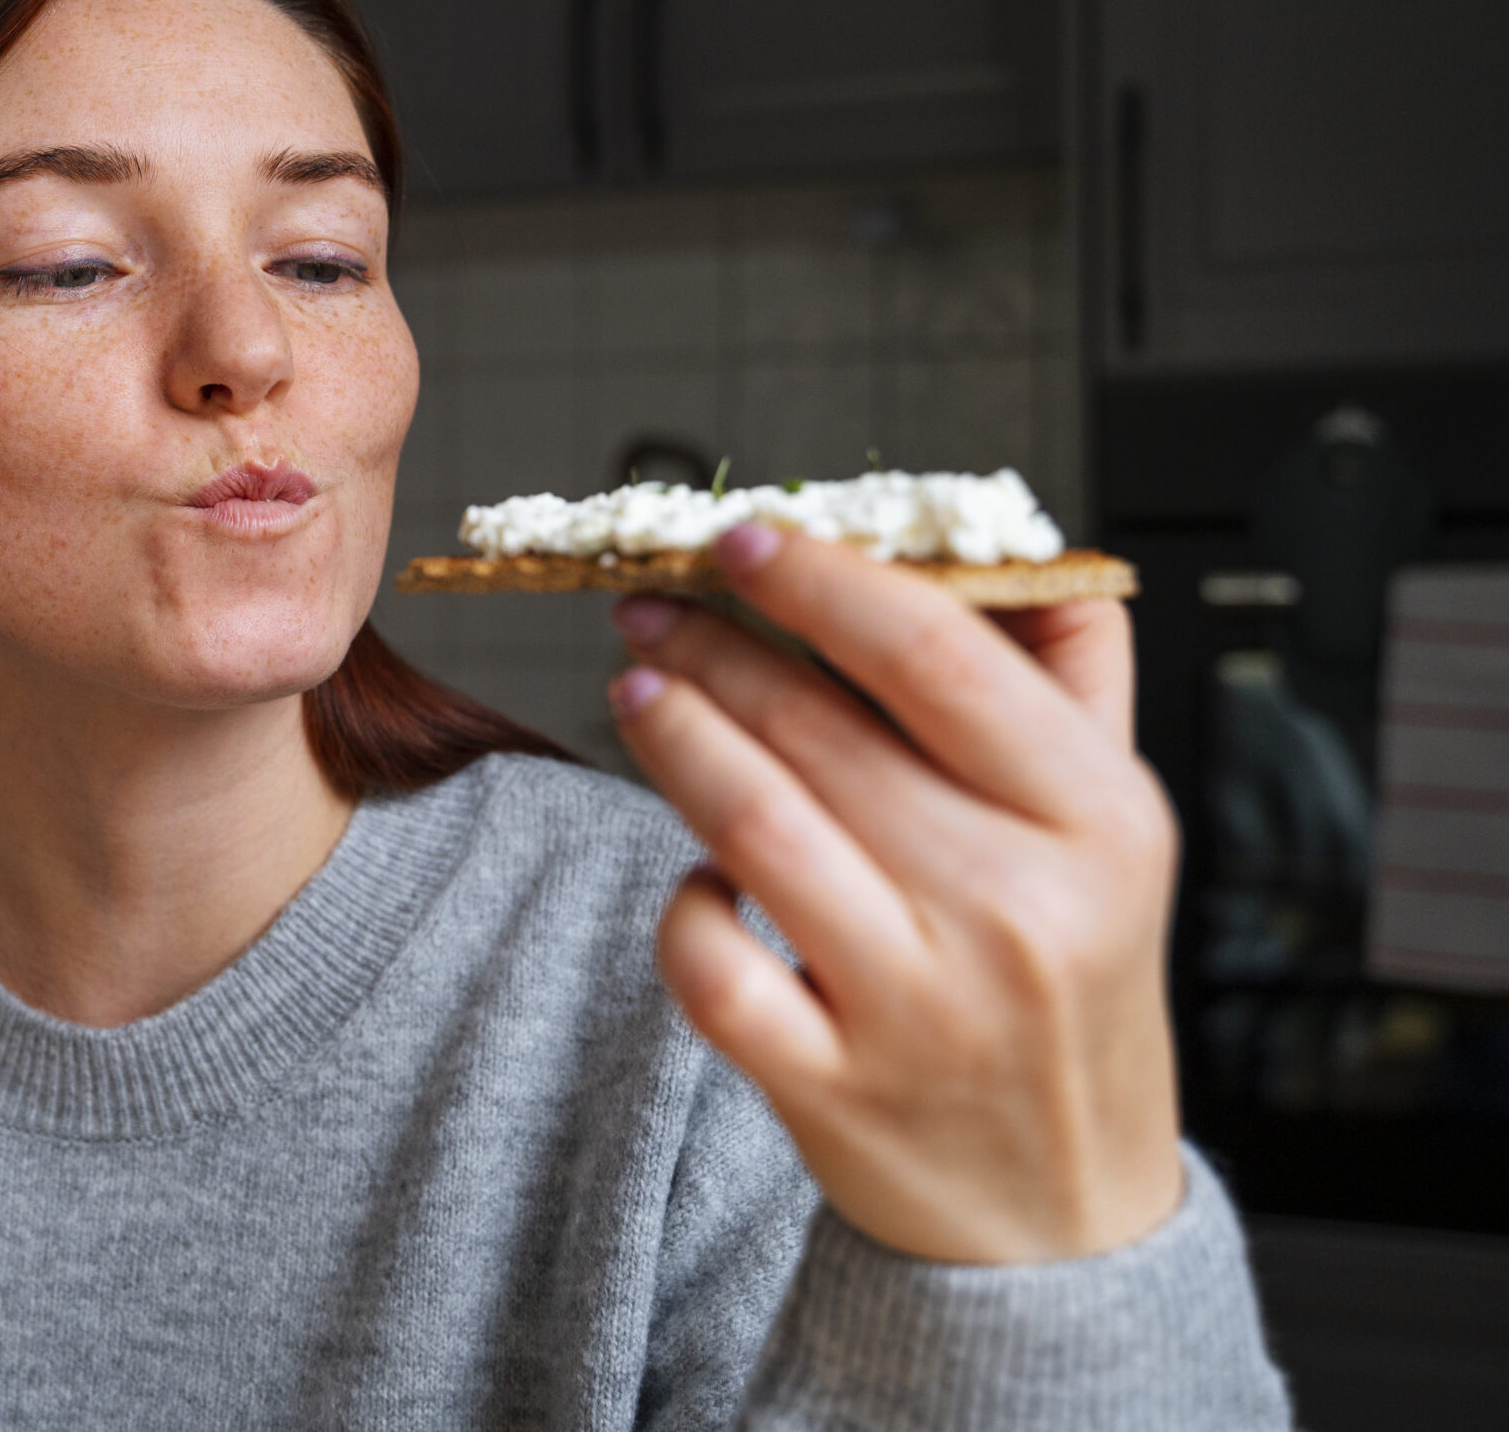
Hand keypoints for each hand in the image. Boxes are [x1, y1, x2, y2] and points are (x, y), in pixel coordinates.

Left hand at [607, 524, 1183, 1264]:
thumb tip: (982, 543)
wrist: (1060, 1214)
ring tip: (638, 685)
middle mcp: (1015, 910)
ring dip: (676, 737)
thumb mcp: (1112, 832)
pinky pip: (712, 965)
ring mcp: (918, 1007)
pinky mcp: (833, 1087)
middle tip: (650, 605)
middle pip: (824, 731)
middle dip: (717, 647)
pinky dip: (684, 905)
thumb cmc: (1071, 988)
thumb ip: (1063, 679)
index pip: (938, 656)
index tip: (744, 535)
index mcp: (1099, 820)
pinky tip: (698, 874)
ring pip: (754, 827)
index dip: (823, 580)